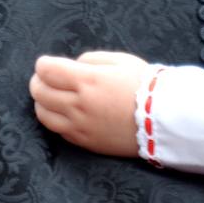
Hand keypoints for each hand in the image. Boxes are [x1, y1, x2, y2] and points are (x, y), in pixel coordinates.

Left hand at [29, 51, 150, 157]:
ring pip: (43, 114)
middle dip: (39, 82)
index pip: (46, 71)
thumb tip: (72, 67)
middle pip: (39, 92)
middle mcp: (79, 104)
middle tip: (47, 79)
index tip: (48, 64)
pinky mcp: (85, 142)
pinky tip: (66, 112)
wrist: (164, 120)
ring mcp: (80, 126)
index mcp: (87, 80)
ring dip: (43, 102)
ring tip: (53, 97)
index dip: (43, 65)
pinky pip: (58, 130)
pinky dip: (55, 119)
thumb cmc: (145, 85)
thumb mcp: (121, 60)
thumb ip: (91, 60)